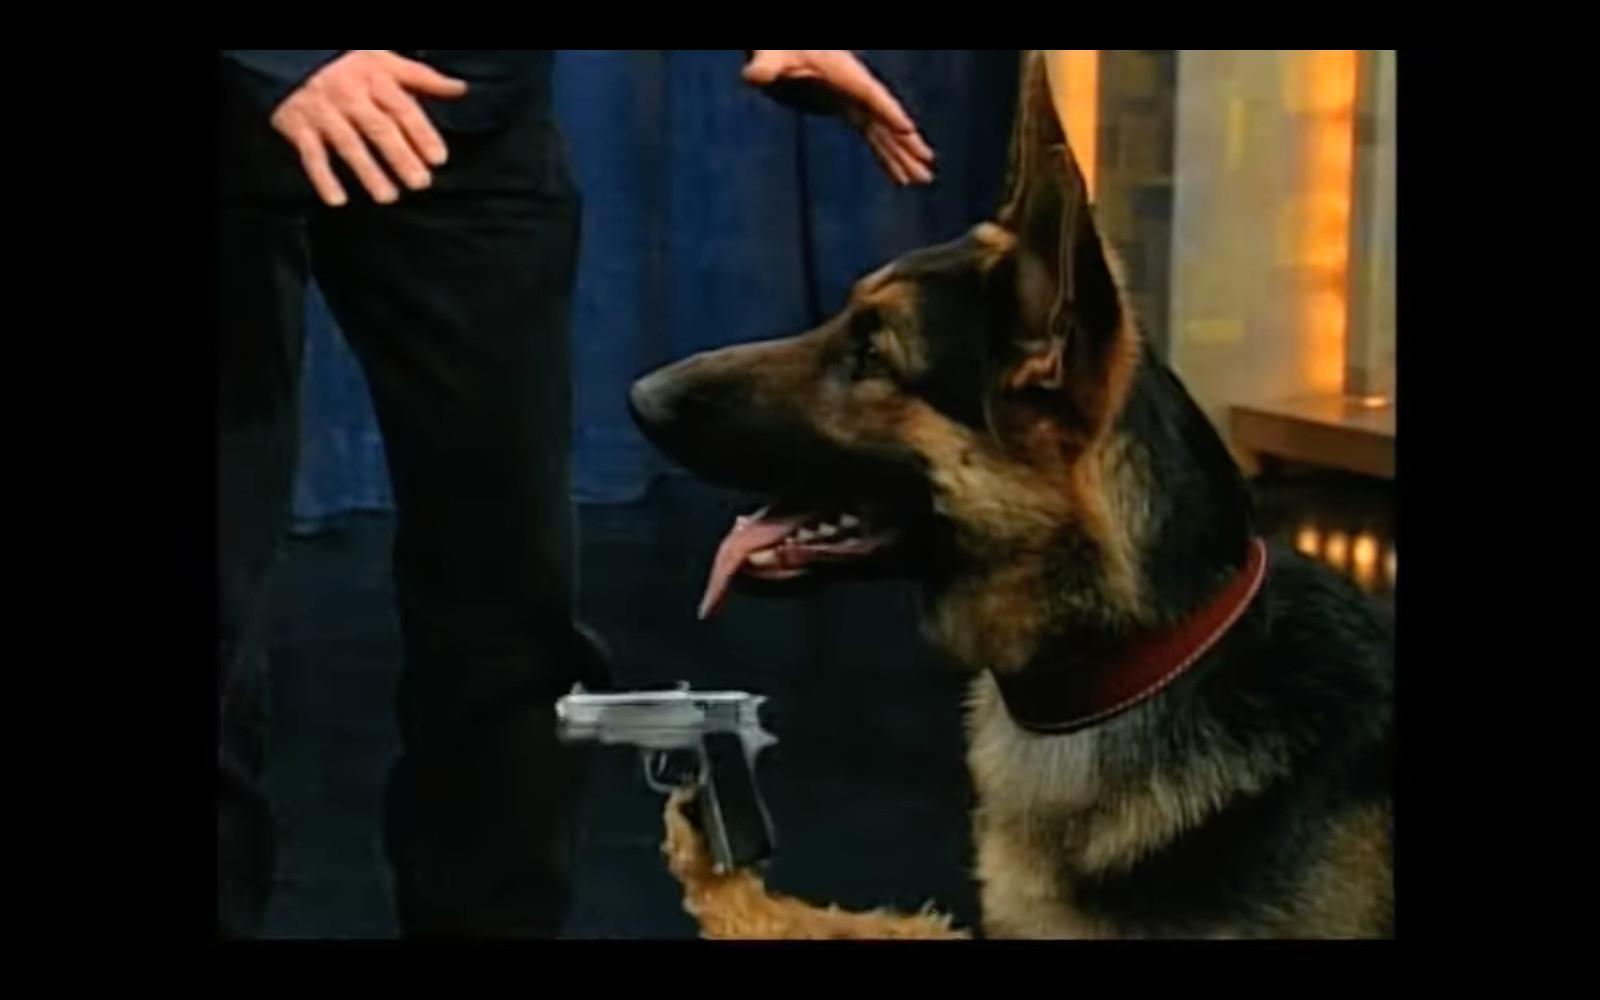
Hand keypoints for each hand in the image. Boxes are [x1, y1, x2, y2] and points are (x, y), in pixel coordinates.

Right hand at [270, 50, 467, 206]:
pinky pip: (311, 154)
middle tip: (420, 183)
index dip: (421, 132)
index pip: (402, 107)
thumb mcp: (384, 59)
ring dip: (368, 171)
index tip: (438, 158)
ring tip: (388, 197)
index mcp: (374, 77)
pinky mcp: (298, 125)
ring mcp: (323, 111)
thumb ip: (422, 77)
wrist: (287, 53)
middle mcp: (349, 94)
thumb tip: (461, 88)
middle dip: (400, 156)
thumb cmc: (346, 61)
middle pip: (378, 128)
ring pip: (348, 143)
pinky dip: (323, 178)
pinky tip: (338, 200)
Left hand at [743, 50, 935, 185]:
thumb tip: (752, 75)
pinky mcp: (846, 109)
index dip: (888, 113)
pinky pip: (872, 135)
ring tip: (923, 179)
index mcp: (844, 74)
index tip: (908, 130)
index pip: (871, 96)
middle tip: (927, 168)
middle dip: (907, 145)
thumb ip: (765, 66)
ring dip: (902, 157)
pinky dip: (887, 154)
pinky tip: (899, 173)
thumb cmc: (780, 45)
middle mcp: (856, 89)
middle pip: (886, 120)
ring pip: (884, 133)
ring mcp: (853, 101)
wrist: (784, 45)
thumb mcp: (772, 55)